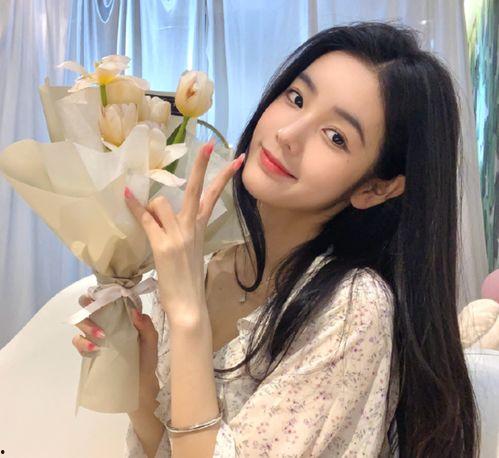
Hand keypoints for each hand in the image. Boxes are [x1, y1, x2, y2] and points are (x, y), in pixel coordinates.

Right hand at [72, 294, 158, 403]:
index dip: (103, 292)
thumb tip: (134, 312)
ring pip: (81, 322)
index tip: (105, 294)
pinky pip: (78, 341)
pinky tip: (95, 349)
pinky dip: (83, 343)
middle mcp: (106, 322)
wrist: (140, 383)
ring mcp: (96, 336)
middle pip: (89, 305)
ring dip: (88, 325)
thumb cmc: (146, 358)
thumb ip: (145, 325)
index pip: (108, 298)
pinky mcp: (89, 350)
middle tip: (96, 311)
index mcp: (121, 316)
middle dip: (88, 304)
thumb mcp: (151, 340)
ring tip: (101, 337)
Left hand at [124, 138, 244, 325]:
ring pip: (161, 203)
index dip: (224, 176)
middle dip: (201, 165)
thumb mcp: (191, 252)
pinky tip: (127, 194)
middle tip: (207, 144)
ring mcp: (178, 235)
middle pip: (196, 190)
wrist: (190, 305)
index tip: (236, 159)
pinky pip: (145, 218)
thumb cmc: (189, 281)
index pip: (213, 197)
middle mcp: (192, 228)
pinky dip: (134, 206)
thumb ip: (183, 231)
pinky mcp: (162, 245)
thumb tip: (165, 216)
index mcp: (200, 229)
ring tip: (150, 227)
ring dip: (150, 210)